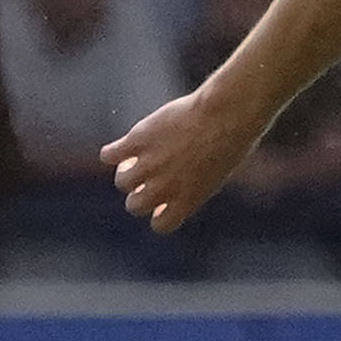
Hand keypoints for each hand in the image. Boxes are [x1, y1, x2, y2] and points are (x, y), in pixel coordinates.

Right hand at [105, 88, 264, 234]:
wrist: (224, 116)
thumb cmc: (231, 140)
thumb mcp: (218, 171)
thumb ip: (197, 184)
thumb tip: (184, 183)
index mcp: (186, 202)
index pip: (160, 224)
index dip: (160, 211)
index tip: (165, 200)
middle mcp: (163, 189)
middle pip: (135, 205)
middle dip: (139, 194)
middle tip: (148, 177)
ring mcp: (148, 166)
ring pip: (122, 181)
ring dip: (126, 171)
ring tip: (135, 159)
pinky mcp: (137, 141)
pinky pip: (109, 155)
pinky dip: (112, 153)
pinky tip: (123, 147)